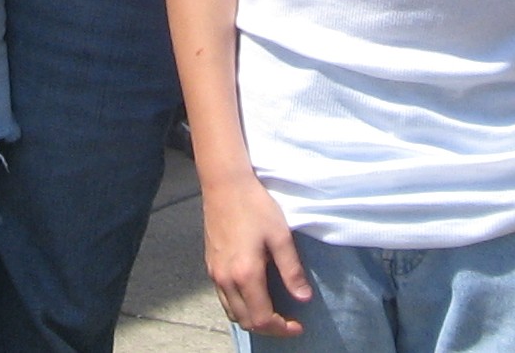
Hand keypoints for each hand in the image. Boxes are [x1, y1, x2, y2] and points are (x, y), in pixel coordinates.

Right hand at [201, 172, 309, 336]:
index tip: (298, 325)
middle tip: (288, 322)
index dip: (282, 329)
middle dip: (269, 328)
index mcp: (246, 274)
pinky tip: (254, 296)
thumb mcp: (280, 236)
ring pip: (233, 313)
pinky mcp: (210, 266)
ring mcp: (215, 274)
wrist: (224, 184)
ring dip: (253, 319)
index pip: (262, 318)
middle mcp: (226, 279)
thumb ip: (292, 270)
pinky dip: (240, 307)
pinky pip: (224, 299)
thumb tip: (304, 298)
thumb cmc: (255, 206)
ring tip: (273, 312)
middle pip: (246, 321)